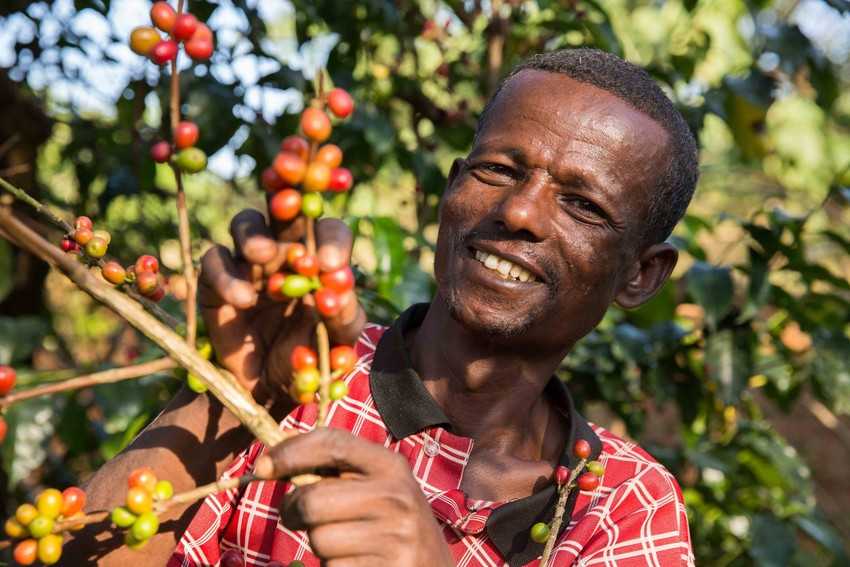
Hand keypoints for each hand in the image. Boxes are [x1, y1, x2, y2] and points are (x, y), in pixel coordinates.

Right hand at [198, 208, 365, 402]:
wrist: (269, 390)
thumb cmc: (309, 356)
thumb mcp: (336, 341)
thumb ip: (344, 316)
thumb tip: (340, 290)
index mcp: (321, 259)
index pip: (330, 232)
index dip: (332, 240)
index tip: (330, 264)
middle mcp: (285, 251)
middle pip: (285, 211)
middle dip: (287, 205)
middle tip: (291, 216)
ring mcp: (248, 262)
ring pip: (246, 223)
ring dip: (254, 234)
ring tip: (263, 256)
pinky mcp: (215, 280)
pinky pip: (214, 261)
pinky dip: (226, 276)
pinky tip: (243, 300)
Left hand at [254, 428, 455, 566]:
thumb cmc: (392, 523)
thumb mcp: (377, 486)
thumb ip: (336, 469)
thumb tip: (275, 453)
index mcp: (391, 466)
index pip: (332, 443)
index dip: (290, 452)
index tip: (263, 467)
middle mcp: (396, 497)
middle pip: (313, 499)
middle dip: (294, 511)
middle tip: (298, 518)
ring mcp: (395, 537)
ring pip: (318, 539)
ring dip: (318, 545)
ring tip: (343, 544)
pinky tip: (356, 564)